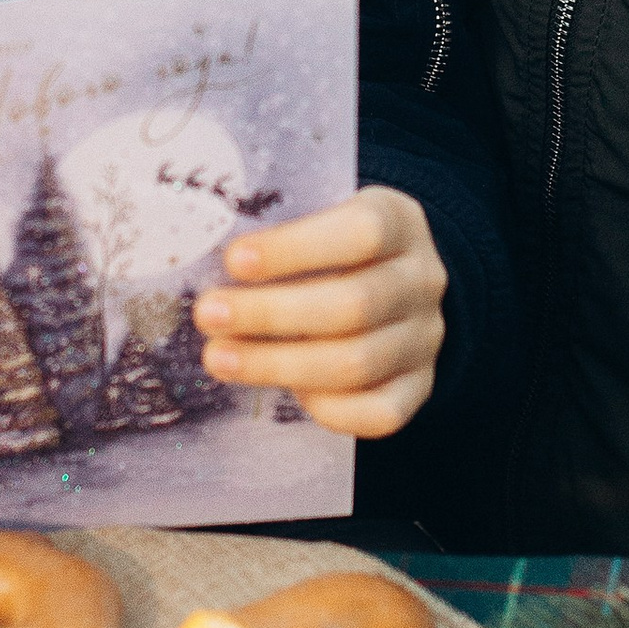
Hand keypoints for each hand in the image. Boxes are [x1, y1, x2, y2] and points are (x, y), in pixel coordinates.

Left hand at [190, 186, 445, 439]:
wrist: (400, 281)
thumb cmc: (339, 244)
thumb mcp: (324, 213)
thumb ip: (282, 231)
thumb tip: (203, 252)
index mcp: (401, 222)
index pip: (361, 233)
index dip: (294, 249)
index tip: (233, 260)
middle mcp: (422, 281)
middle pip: (353, 305)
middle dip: (270, 314)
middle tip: (208, 316)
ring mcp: (425, 339)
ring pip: (357, 363)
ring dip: (277, 365)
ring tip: (218, 357)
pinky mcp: (420, 387)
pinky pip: (379, 413)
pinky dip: (327, 408)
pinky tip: (285, 392)